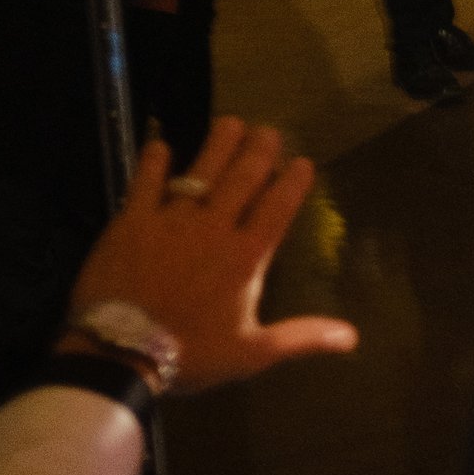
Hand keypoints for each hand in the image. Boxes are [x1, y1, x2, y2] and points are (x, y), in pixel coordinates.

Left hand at [65, 119, 357, 394]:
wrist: (121, 352)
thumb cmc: (191, 353)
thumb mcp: (253, 352)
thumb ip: (302, 336)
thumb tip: (352, 338)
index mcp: (246, 257)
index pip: (278, 208)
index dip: (293, 182)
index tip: (303, 162)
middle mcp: (215, 227)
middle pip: (243, 179)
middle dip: (260, 151)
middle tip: (269, 131)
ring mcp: (172, 219)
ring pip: (201, 171)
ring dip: (218, 144)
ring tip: (231, 122)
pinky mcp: (132, 220)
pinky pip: (145, 181)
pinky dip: (154, 161)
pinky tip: (161, 145)